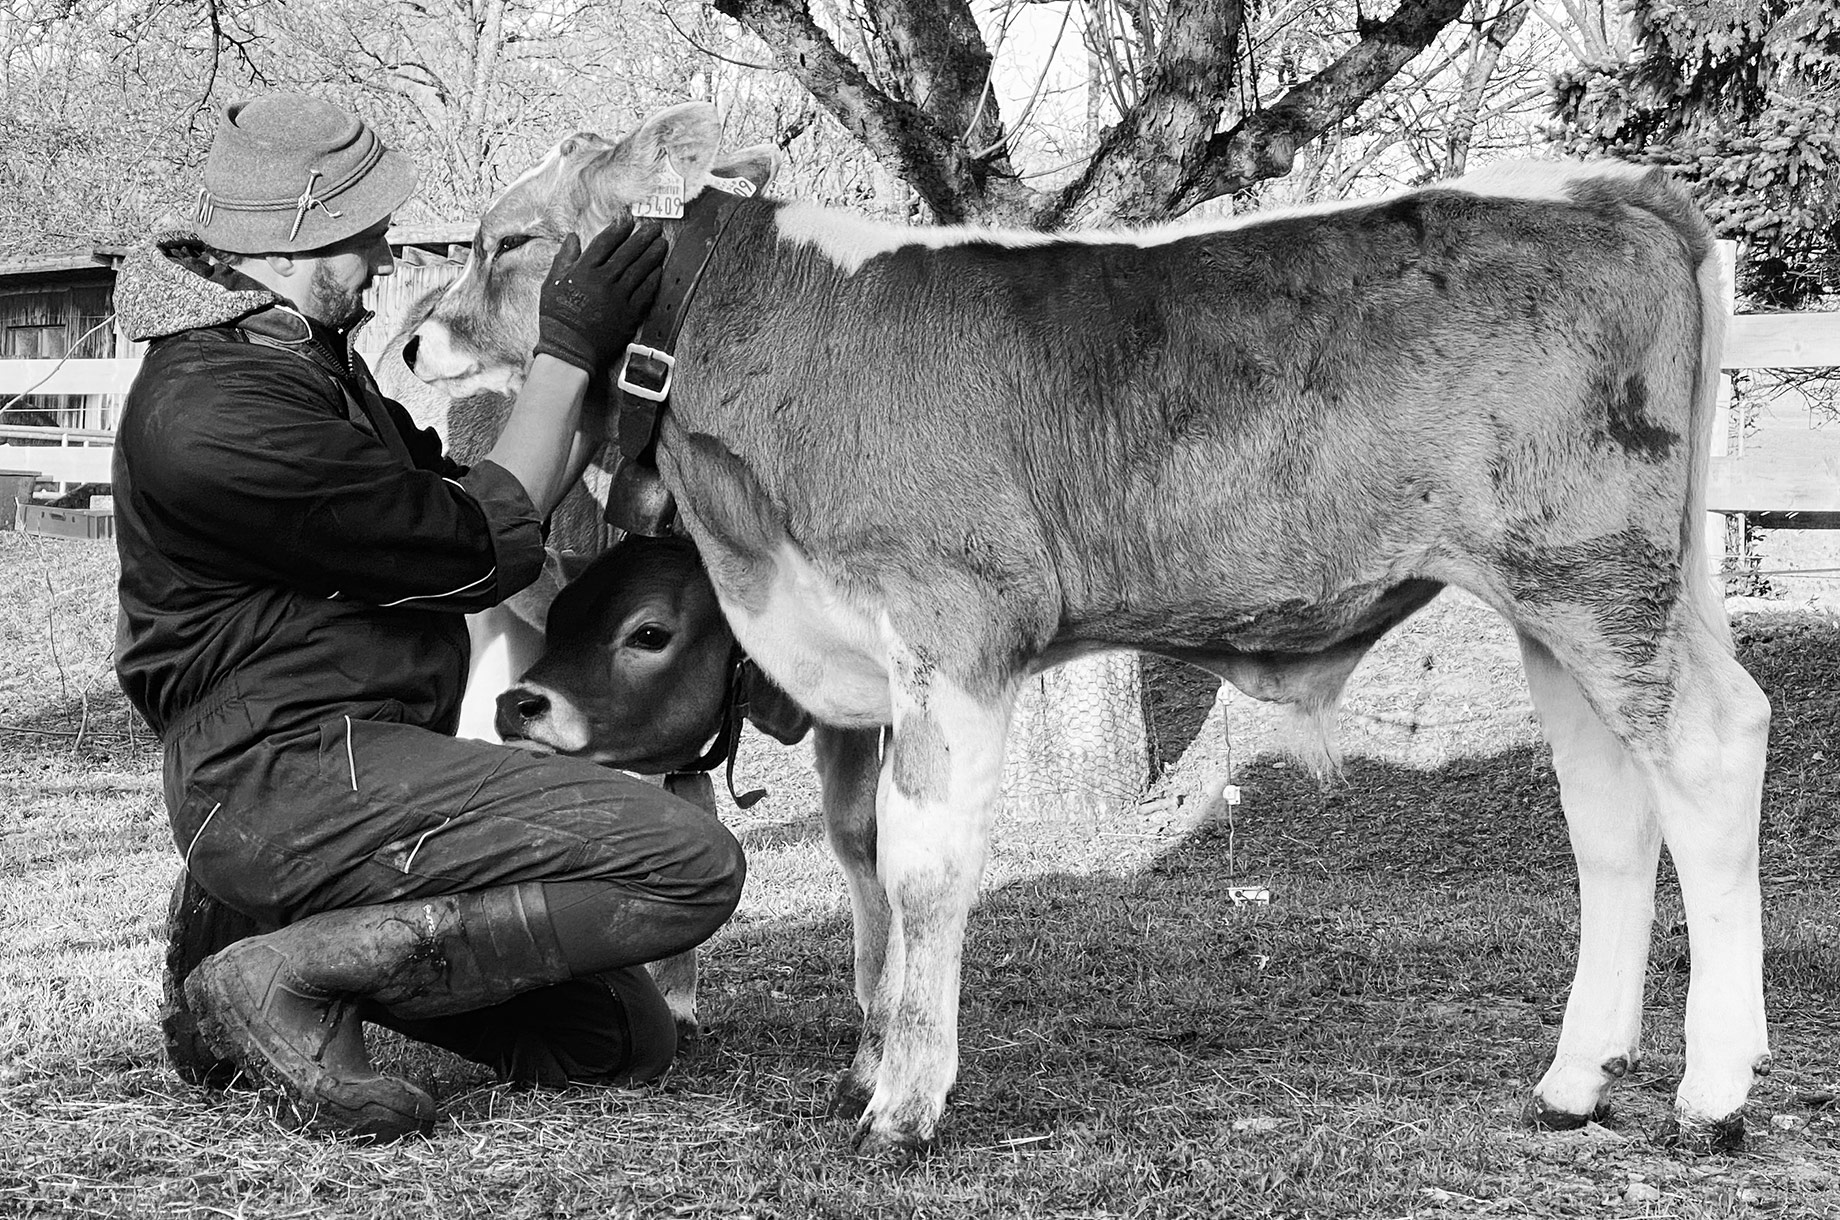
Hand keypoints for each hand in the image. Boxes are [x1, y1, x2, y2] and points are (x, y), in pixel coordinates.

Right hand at [533, 216, 666, 374]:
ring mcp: (618, 297)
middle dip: (643, 237)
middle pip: (628, 253)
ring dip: (653, 254)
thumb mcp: (551, 282)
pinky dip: (653, 279)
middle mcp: (603, 281)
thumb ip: (564, 258)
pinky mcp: (629, 314)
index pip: (605, 242)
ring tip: (661, 243)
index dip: (618, 229)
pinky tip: (659, 269)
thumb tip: (573, 238)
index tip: (628, 220)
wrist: (570, 348)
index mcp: (583, 271)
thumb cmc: (558, 317)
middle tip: (654, 227)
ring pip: (640, 270)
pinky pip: (645, 292)